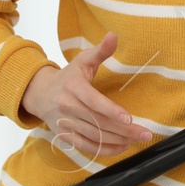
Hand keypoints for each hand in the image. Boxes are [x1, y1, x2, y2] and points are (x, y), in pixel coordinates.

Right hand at [21, 31, 153, 155]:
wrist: (39, 93)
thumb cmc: (68, 76)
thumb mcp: (82, 60)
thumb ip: (100, 50)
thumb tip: (114, 35)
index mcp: (73, 87)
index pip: (93, 101)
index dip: (111, 111)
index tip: (129, 118)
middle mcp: (67, 106)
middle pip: (98, 122)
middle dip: (124, 130)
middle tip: (145, 134)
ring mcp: (65, 123)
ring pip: (94, 136)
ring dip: (118, 141)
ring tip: (137, 140)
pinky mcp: (65, 136)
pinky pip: (86, 146)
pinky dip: (105, 150)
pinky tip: (122, 147)